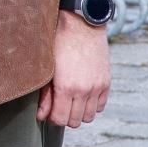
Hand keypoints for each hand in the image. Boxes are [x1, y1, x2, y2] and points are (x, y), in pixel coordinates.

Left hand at [37, 12, 109, 126]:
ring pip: (89, 117)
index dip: (52, 118)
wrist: (81, 25)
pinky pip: (100, 106)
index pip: (60, 120)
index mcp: (66, 87)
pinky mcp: (106, 83)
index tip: (47, 111)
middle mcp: (84, 90)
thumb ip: (45, 95)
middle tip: (57, 105)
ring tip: (69, 100)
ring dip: (78, 112)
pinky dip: (91, 105)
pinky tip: (81, 95)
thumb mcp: (46, 68)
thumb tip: (41, 116)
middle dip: (64, 116)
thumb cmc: (57, 43)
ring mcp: (97, 87)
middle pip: (75, 121)